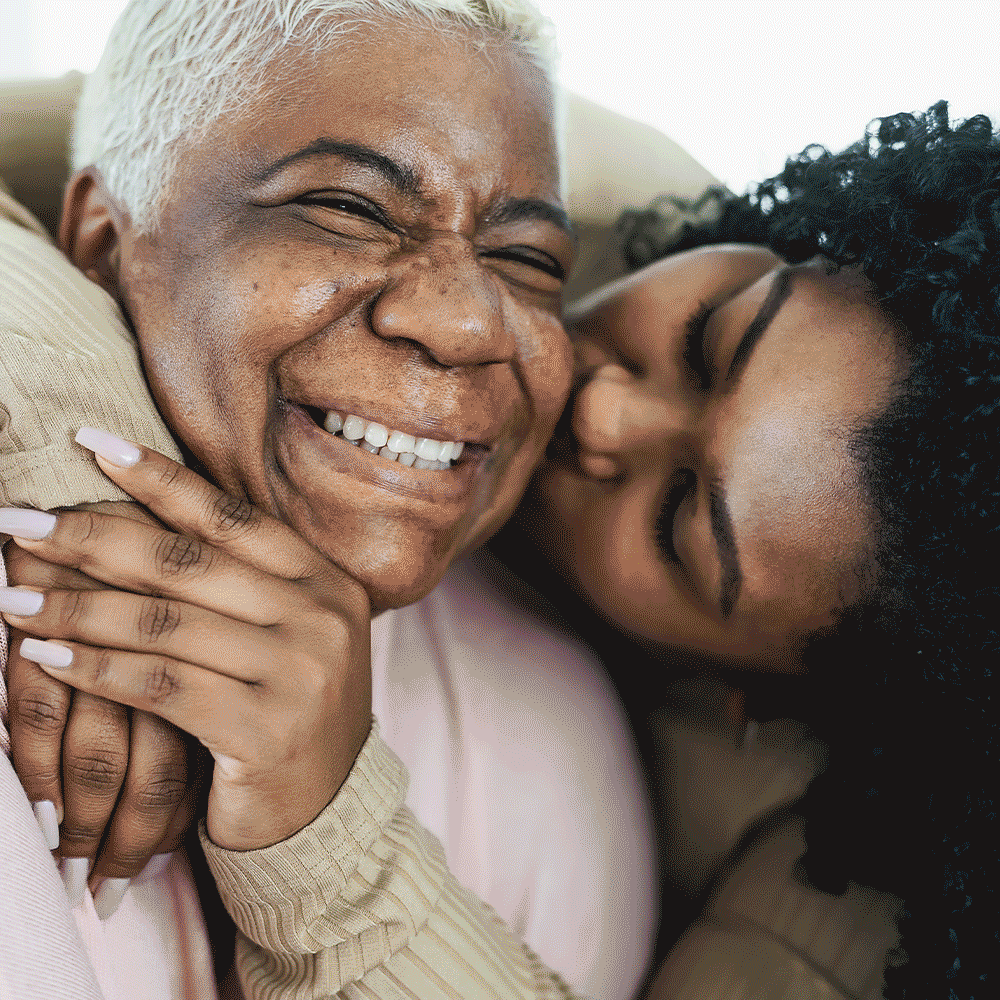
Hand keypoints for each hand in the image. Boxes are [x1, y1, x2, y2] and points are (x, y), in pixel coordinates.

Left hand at [1, 430, 372, 849]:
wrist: (326, 811)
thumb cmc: (288, 709)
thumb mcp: (282, 634)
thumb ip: (235, 583)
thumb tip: (131, 519)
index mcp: (326, 582)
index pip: (232, 518)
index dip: (159, 479)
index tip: (91, 444)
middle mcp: (321, 617)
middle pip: (188, 562)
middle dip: (94, 537)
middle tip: (21, 520)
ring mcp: (299, 673)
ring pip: (164, 624)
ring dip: (76, 607)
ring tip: (13, 596)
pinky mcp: (264, 730)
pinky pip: (159, 686)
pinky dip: (94, 668)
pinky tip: (45, 655)